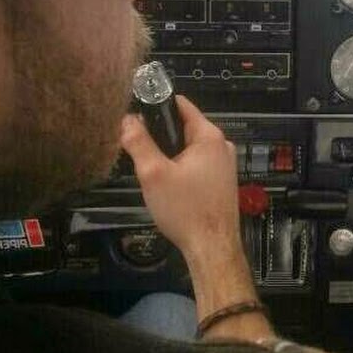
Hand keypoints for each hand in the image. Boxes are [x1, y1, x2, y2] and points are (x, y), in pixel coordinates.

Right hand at [122, 96, 268, 335]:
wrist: (212, 247)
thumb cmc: (185, 209)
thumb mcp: (154, 173)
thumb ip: (139, 143)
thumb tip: (127, 119)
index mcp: (209, 136)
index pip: (181, 105)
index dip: (156, 106)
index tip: (134, 114)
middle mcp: (222, 145)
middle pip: (184, 128)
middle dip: (160, 136)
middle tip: (139, 152)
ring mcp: (225, 164)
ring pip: (189, 149)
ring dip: (170, 156)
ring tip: (151, 173)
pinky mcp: (222, 181)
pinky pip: (197, 165)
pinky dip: (181, 169)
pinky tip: (169, 187)